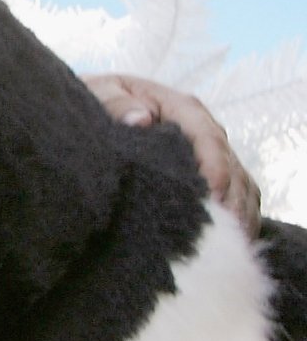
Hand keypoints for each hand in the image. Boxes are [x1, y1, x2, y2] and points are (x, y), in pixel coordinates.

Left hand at [83, 73, 260, 234]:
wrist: (100, 107)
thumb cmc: (101, 100)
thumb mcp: (101, 93)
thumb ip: (117, 104)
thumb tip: (141, 119)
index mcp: (183, 108)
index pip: (208, 139)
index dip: (215, 169)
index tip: (212, 197)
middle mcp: (205, 130)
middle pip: (232, 167)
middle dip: (231, 201)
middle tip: (224, 235)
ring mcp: (211, 154)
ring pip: (241, 186)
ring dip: (239, 215)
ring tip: (229, 247)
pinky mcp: (212, 174)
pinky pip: (238, 197)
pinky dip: (239, 220)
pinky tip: (231, 245)